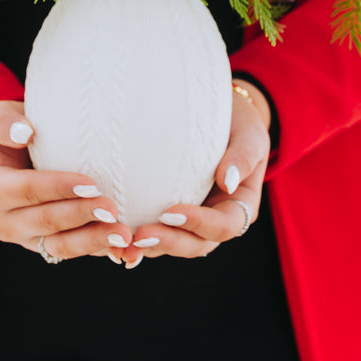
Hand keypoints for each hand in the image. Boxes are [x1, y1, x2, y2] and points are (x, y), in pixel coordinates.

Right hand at [0, 100, 131, 261]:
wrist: (17, 154)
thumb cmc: (11, 131)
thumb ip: (3, 122)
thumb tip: (23, 132)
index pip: (26, 190)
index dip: (57, 188)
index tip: (90, 183)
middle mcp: (5, 222)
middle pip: (46, 222)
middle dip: (81, 216)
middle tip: (113, 209)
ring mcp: (28, 238)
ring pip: (61, 246)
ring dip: (93, 241)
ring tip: (123, 234)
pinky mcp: (48, 246)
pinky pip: (74, 251)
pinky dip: (98, 249)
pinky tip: (122, 247)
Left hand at [122, 80, 270, 267]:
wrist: (221, 114)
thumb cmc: (238, 121)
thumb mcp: (249, 133)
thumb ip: (243, 155)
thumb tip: (229, 181)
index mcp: (240, 206)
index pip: (225, 226)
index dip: (199, 224)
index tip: (171, 212)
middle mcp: (215, 219)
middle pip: (196, 244)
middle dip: (169, 243)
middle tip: (139, 236)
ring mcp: (191, 220)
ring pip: (172, 244)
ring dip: (148, 246)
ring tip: (121, 243)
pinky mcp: (167, 213)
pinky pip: (154, 230)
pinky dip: (134, 236)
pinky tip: (111, 234)